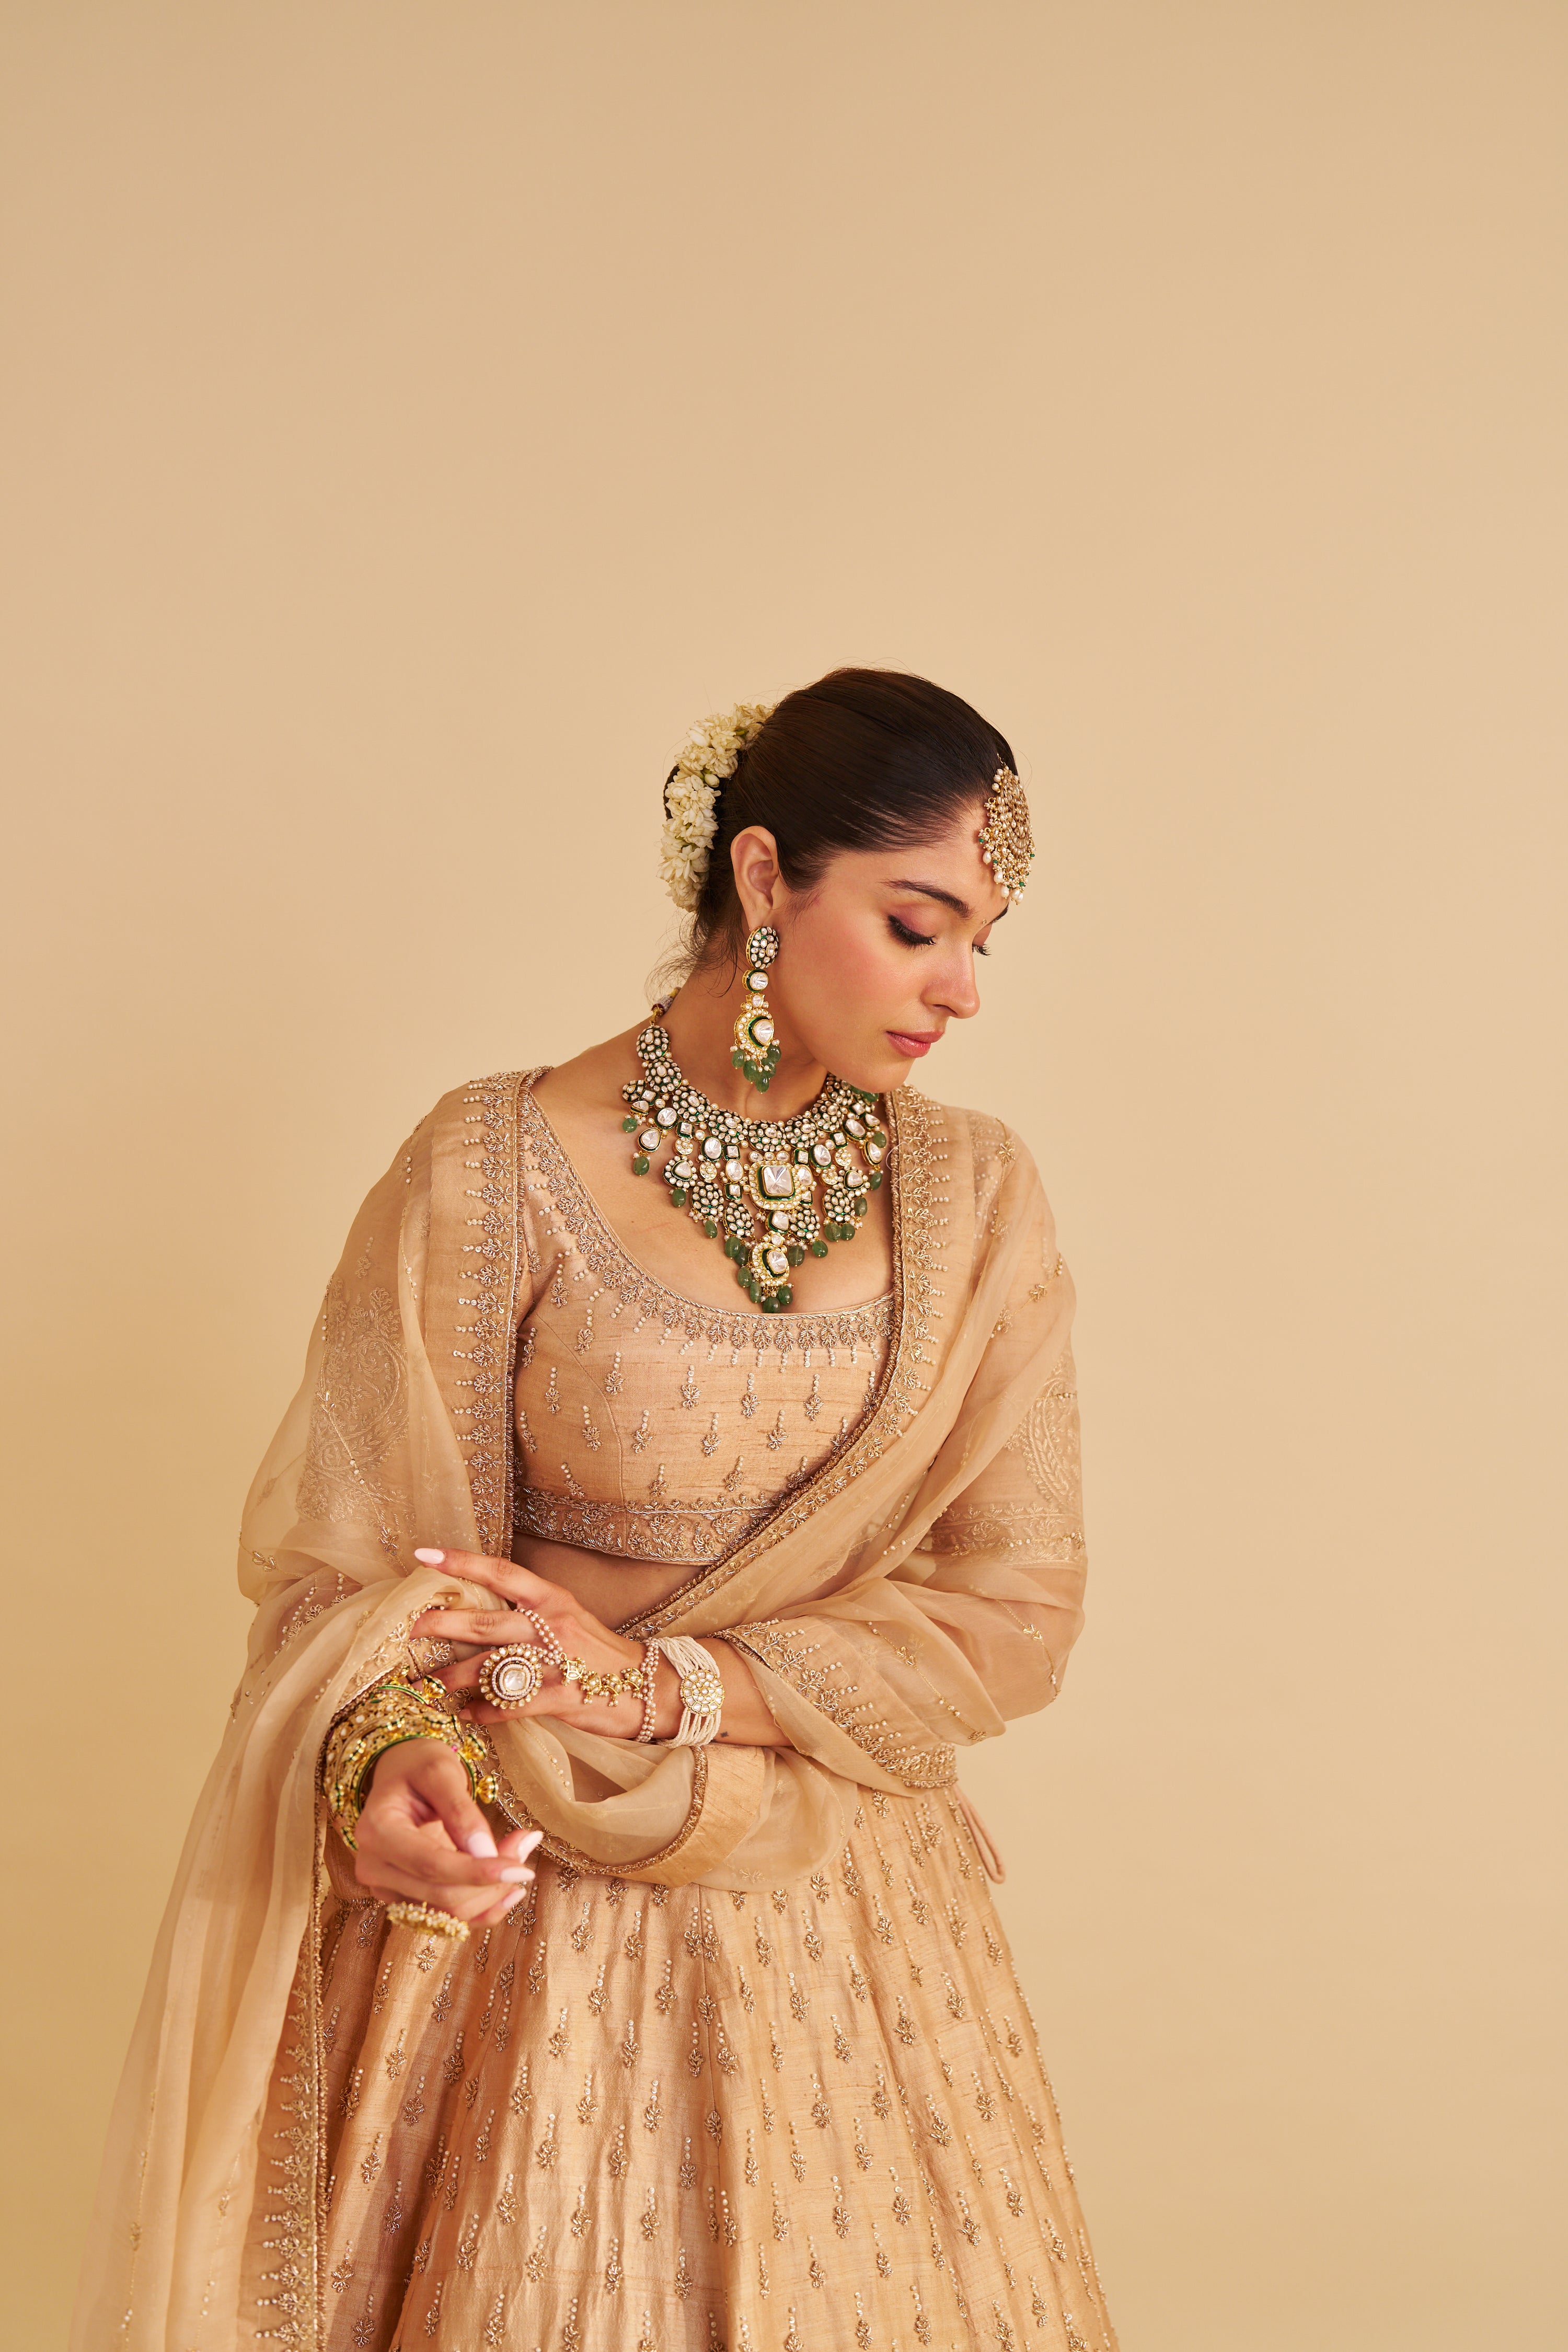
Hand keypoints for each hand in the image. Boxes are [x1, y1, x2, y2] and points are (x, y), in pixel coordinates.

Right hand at [352, 1736, 542, 1923]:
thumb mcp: (440, 1771)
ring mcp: (387, 1888)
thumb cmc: (418, 1766)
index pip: (431, 1865)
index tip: (521, 1866)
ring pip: (449, 1912)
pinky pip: (449, 1917)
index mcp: (377, 1831)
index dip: (477, 1871)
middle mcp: (374, 1867)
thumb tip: (485, 1853)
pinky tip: (509, 1890)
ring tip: (518, 1853)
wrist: (400, 1776)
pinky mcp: (405, 1900)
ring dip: (492, 1892)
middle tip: (525, 1845)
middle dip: (492, 1879)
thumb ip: (461, 1810)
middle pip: (442, 1894)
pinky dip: (484, 1907)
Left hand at [411, 1547, 664, 1739]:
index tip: (423, 1556)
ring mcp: (557, 1661)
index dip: (460, 1563)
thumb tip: (478, 1615)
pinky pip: (510, 1704)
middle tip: (409, 1629)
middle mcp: (552, 1624)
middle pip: (485, 1622)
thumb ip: (528, 1615)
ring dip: (453, 1676)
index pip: (500, 1572)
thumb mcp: (568, 1619)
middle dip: (442, 1625)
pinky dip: (484, 1710)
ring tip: (429, 1684)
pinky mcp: (561, 1697)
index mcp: (552, 1599)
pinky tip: (467, 1714)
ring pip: (491, 1667)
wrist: (649, 1685)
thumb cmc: (600, 1654)